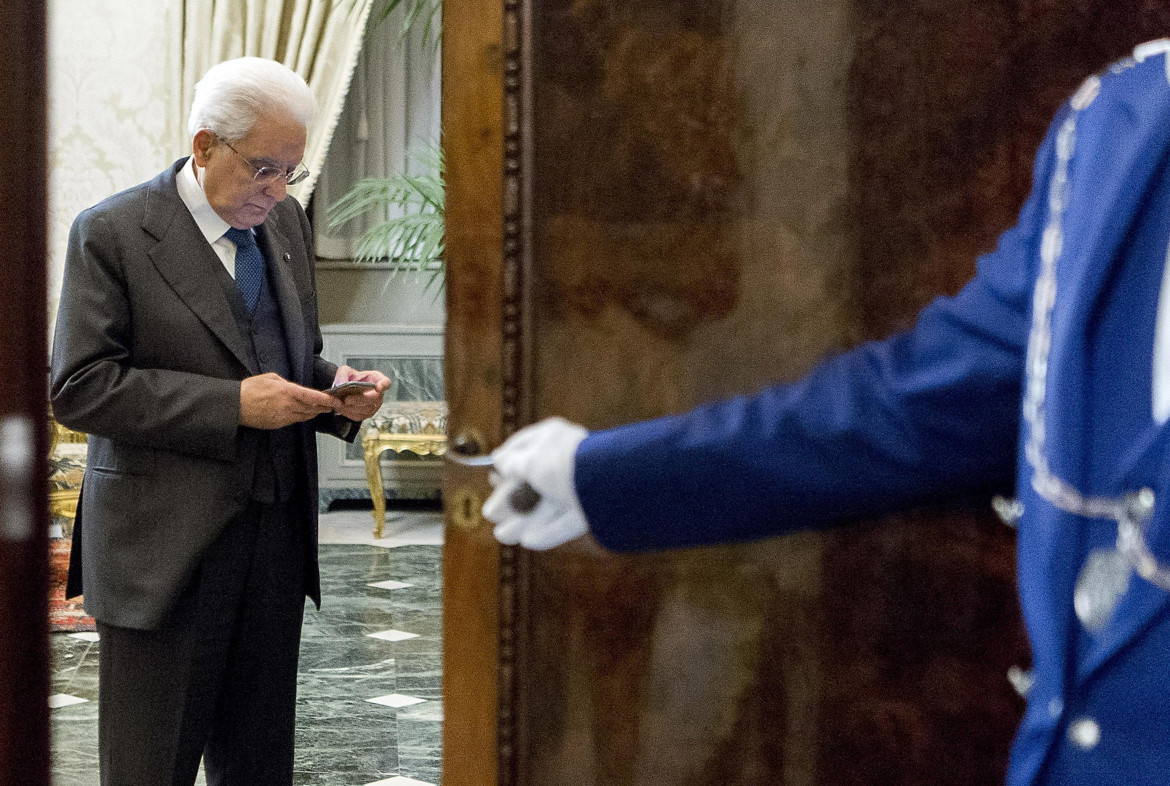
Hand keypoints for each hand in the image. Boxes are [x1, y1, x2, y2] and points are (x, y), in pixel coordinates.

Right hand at [240, 372, 335, 428]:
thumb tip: (294, 388)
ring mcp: (283, 417)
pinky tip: (304, 413)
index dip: (326, 400)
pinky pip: (294, 421)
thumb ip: (286, 383)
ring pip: (305, 416)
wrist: (236, 405)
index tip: (336, 401)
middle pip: (312, 409)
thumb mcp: (270, 378)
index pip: (313, 397)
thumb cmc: (250, 389)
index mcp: (287, 391)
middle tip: (333, 405)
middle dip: (324, 407)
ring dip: (314, 413)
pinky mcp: (278, 424)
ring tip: (321, 409)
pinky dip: (301, 417)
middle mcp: (288, 405)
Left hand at [328, 366, 390, 421]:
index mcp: (377, 379)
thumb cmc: (350, 378)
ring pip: (367, 409)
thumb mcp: (345, 371)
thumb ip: (342, 374)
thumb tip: (341, 383)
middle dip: (360, 399)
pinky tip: (340, 408)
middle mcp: (379, 394)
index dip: (383, 385)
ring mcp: (374, 405)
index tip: (378, 387)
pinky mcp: (366, 414)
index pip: (386, 383)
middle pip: (375, 398)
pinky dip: (348, 413)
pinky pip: (359, 416)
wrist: (345, 390)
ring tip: (339, 403)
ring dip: (352, 408)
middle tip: (347, 399)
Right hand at [482, 417, 588, 549]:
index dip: (506, 463)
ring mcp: (580, 485)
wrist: (605, 482)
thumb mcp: (529, 461)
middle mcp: (566, 459)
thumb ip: (513, 463)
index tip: (492, 477)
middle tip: (492, 514)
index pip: (524, 446)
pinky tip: (530, 542)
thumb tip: (498, 459)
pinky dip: (548, 531)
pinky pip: (566, 520)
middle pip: (534, 481)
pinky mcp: (592, 509)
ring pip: (548, 504)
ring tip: (503, 536)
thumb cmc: (563, 464)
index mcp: (552, 437)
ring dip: (524, 520)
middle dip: (511, 500)